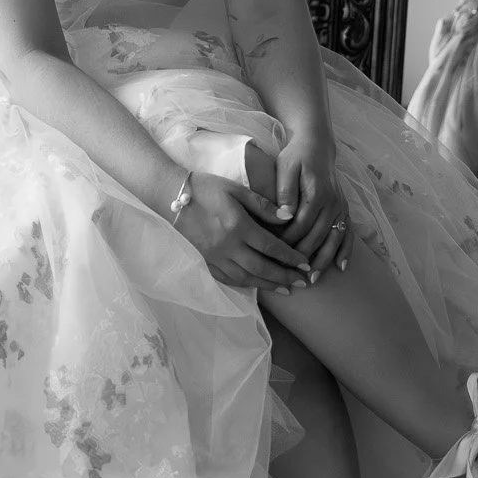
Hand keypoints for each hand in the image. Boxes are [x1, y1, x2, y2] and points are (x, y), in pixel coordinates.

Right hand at [174, 170, 310, 292]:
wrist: (171, 197)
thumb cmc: (206, 188)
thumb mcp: (237, 190)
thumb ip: (263, 206)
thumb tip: (288, 218)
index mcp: (238, 226)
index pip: (271, 247)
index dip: (290, 258)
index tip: (305, 264)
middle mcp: (228, 246)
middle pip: (262, 268)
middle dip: (284, 277)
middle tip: (302, 283)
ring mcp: (215, 257)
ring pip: (246, 278)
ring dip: (268, 285)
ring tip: (286, 289)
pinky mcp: (205, 262)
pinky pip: (229, 279)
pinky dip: (246, 285)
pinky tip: (258, 286)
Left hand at [274, 128, 353, 282]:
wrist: (317, 145)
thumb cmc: (296, 157)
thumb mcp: (285, 168)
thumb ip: (284, 192)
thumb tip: (285, 216)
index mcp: (317, 192)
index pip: (301, 225)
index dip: (288, 242)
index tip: (275, 255)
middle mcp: (333, 202)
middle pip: (318, 236)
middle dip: (304, 257)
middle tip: (290, 276)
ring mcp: (341, 207)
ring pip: (334, 239)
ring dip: (324, 260)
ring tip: (313, 279)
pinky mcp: (344, 209)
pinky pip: (348, 233)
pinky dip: (346, 251)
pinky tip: (341, 267)